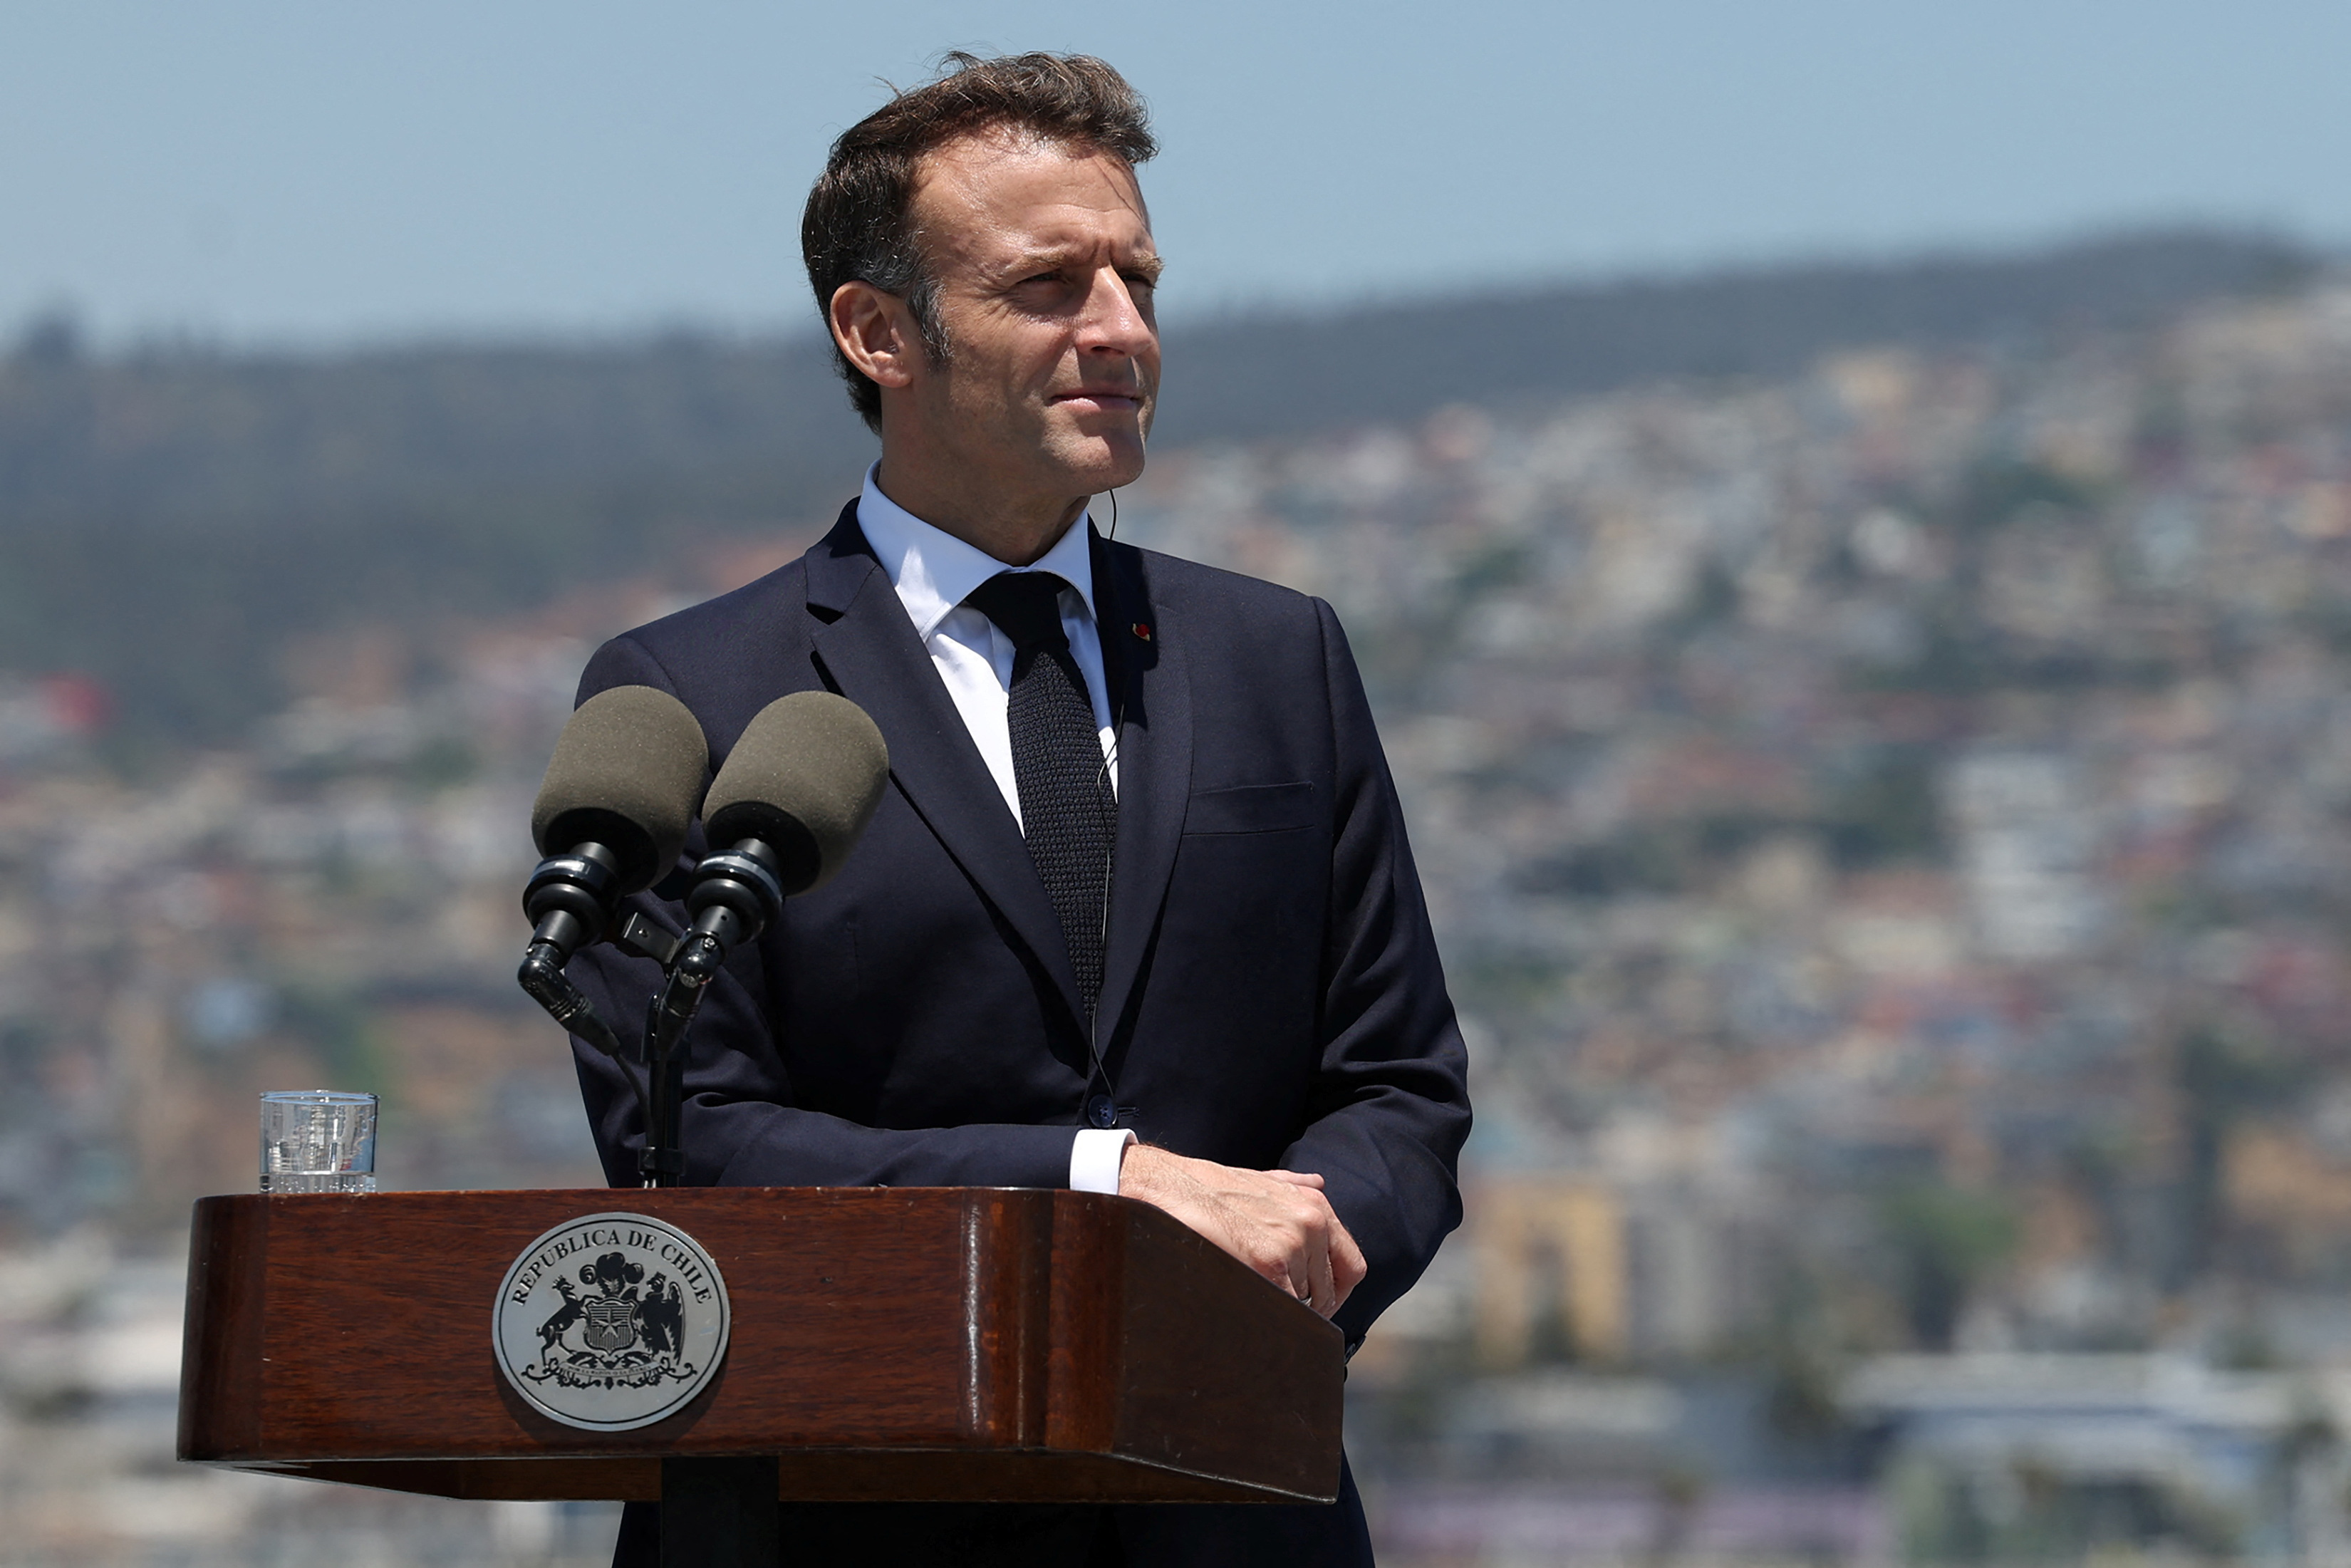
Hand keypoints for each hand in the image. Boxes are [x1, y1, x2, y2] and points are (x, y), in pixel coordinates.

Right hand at [1116, 1145, 1366, 1316]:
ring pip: (1304, 1303)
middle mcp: (1312, 1222)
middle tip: (1278, 1306)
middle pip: (1328, 1292)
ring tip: (1253, 1293)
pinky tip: (1248, 1300)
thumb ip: (1294, 1186)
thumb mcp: (1261, 1179)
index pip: (1351, 1266)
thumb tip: (1318, 1182)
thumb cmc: (1210, 1187)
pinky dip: (1270, 1312)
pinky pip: (1285, 1307)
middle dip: (1306, 1305)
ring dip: (1282, 1307)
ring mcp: (1292, 1244)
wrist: (1170, 1188)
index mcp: (1315, 1204)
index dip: (1337, 1292)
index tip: (1318, 1303)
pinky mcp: (1268, 1264)